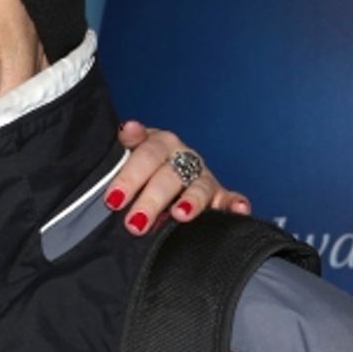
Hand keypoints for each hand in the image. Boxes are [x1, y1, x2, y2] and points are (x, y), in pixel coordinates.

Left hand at [107, 121, 250, 234]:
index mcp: (161, 143)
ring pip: (198, 188)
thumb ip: (127, 142)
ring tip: (181, 215)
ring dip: (192, 201)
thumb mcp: (129, 151)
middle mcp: (184, 157)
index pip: (146, 157)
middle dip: (152, 201)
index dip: (130, 178)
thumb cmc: (141, 164)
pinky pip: (229, 197)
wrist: (160, 168)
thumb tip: (128, 128)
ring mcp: (202, 176)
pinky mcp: (218, 194)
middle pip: (169, 177)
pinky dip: (235, 203)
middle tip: (135, 223)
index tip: (113, 199)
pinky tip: (238, 209)